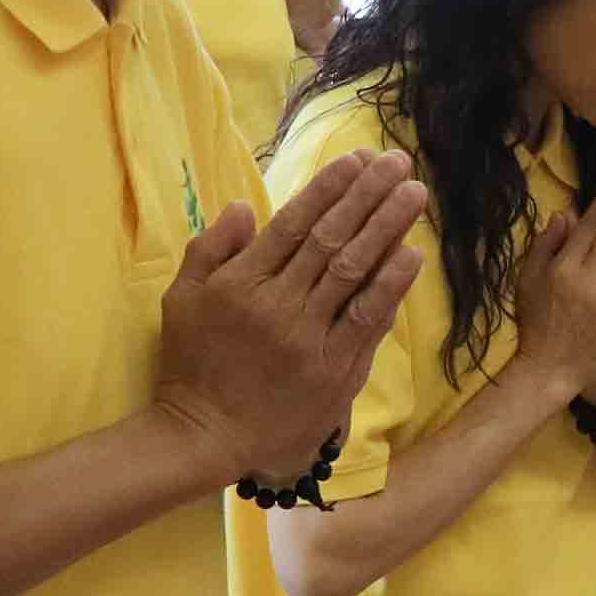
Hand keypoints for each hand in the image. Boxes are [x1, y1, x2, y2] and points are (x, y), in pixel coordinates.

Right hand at [154, 148, 428, 483]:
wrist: (205, 436)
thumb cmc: (190, 365)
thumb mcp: (181, 299)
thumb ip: (210, 249)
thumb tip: (242, 205)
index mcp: (240, 283)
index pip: (291, 224)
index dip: (327, 188)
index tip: (355, 159)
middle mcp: (277, 305)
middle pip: (330, 239)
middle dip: (366, 195)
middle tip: (397, 163)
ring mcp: (307, 339)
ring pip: (352, 272)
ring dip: (387, 228)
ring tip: (414, 194)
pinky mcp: (332, 372)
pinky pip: (365, 321)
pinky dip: (389, 286)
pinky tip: (411, 255)